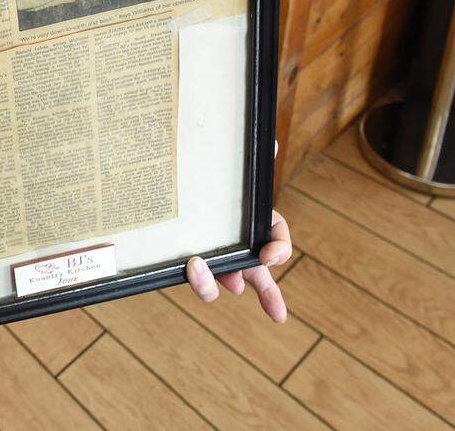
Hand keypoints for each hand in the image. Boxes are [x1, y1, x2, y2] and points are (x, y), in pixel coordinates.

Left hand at [186, 141, 291, 322]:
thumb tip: (269, 140)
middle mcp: (240, 245)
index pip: (277, 237)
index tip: (269, 256)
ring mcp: (218, 258)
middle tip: (278, 314)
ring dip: (218, 282)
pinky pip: (202, 281)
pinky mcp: (195, 264)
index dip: (278, 248)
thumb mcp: (226, 169)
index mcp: (253, 223)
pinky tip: (190, 267)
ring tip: (199, 268)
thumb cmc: (210, 182)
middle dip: (270, 295)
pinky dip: (200, 280)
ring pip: (227, 282)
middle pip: (261, 274)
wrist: (175, 188)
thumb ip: (249, 158)